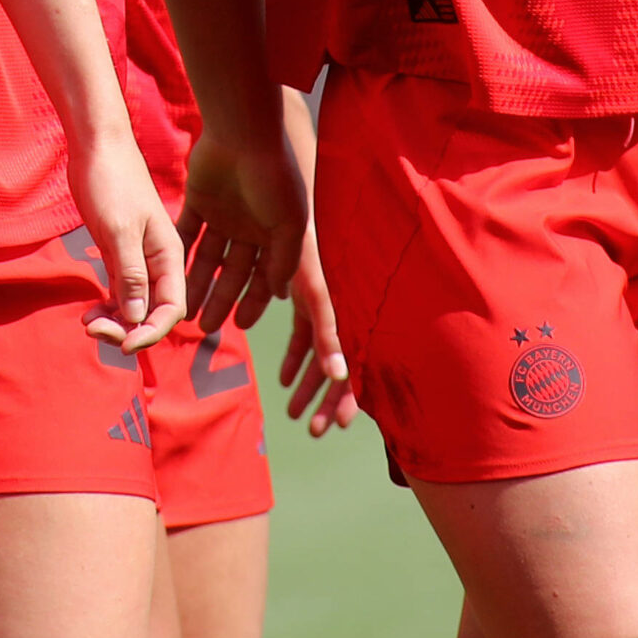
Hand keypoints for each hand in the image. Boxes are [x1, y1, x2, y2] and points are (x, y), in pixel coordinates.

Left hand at [69, 128, 187, 354]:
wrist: (96, 145)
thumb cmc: (111, 182)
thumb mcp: (119, 230)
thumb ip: (131, 275)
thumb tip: (138, 319)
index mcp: (170, 255)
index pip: (172, 309)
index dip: (151, 333)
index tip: (123, 344)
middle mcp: (159, 262)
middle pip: (152, 313)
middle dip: (128, 329)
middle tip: (93, 329)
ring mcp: (138, 259)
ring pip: (134, 306)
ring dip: (114, 321)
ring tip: (86, 323)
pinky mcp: (118, 254)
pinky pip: (119, 293)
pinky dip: (107, 307)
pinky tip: (88, 313)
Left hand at [177, 130, 307, 334]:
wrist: (243, 133)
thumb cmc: (273, 178)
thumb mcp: (290, 225)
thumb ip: (285, 261)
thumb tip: (280, 294)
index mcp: (274, 232)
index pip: (264, 276)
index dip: (254, 302)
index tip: (241, 325)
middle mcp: (249, 225)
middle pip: (231, 272)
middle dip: (219, 300)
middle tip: (203, 327)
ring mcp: (223, 212)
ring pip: (207, 258)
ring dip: (196, 284)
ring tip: (184, 310)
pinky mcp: (198, 200)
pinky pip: (186, 233)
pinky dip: (178, 255)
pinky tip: (168, 277)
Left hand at [278, 227, 358, 436]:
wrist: (299, 208)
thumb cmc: (313, 248)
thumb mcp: (320, 292)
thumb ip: (329, 332)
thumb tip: (338, 376)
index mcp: (350, 314)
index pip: (356, 365)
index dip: (349, 397)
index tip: (338, 427)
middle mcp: (340, 312)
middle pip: (336, 366)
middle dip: (325, 399)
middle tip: (312, 430)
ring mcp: (321, 304)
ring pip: (316, 352)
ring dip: (305, 382)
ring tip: (292, 410)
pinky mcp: (301, 294)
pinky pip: (301, 333)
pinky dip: (294, 357)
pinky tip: (282, 377)